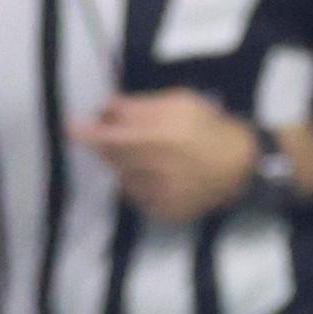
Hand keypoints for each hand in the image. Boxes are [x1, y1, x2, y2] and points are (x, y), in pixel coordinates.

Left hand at [70, 90, 259, 224]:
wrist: (242, 167)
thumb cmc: (210, 127)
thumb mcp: (180, 102)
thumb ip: (141, 105)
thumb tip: (106, 108)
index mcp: (163, 135)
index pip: (112, 135)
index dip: (88, 132)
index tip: (70, 127)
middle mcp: (158, 166)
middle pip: (112, 156)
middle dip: (106, 144)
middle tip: (111, 135)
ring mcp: (161, 193)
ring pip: (121, 176)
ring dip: (122, 163)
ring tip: (145, 153)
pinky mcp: (164, 211)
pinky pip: (135, 196)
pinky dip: (136, 183)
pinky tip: (155, 173)